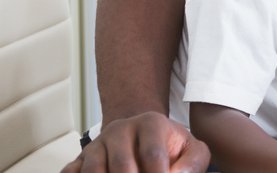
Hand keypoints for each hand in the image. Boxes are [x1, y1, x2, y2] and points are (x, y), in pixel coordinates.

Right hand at [61, 112, 209, 172]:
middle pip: (121, 165)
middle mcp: (119, 130)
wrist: (141, 132)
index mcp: (150, 123)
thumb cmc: (169, 145)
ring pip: (93, 170)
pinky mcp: (79, 159)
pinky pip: (70, 172)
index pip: (152, 153)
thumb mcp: (191, 148)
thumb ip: (193, 162)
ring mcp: (97, 145)